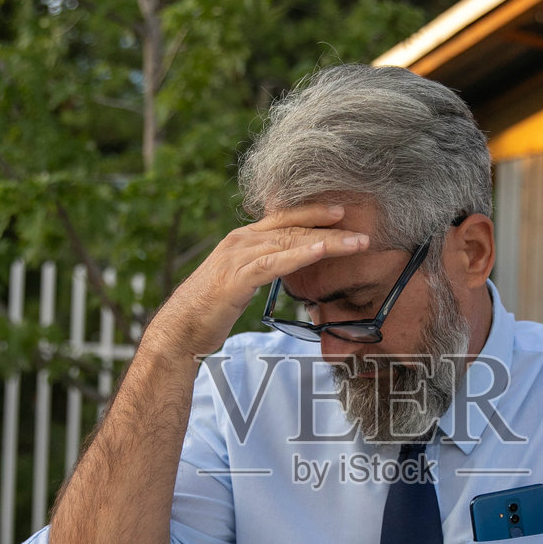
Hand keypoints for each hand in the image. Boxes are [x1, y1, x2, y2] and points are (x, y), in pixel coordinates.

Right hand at [151, 202, 369, 355]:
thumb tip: (283, 267)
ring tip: (356, 241)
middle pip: (292, 227)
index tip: (343, 213)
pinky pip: (273, 263)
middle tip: (363, 227)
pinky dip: (299, 255)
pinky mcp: (236, 278)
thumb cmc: (208, 311)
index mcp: (242, 240)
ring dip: (327, 241)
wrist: (178, 330)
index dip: (315, 214)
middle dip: (330, 225)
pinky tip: (321, 250)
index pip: (284, 220)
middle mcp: (240, 241)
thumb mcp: (239, 283)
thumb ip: (260, 268)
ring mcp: (237, 257)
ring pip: (289, 242)